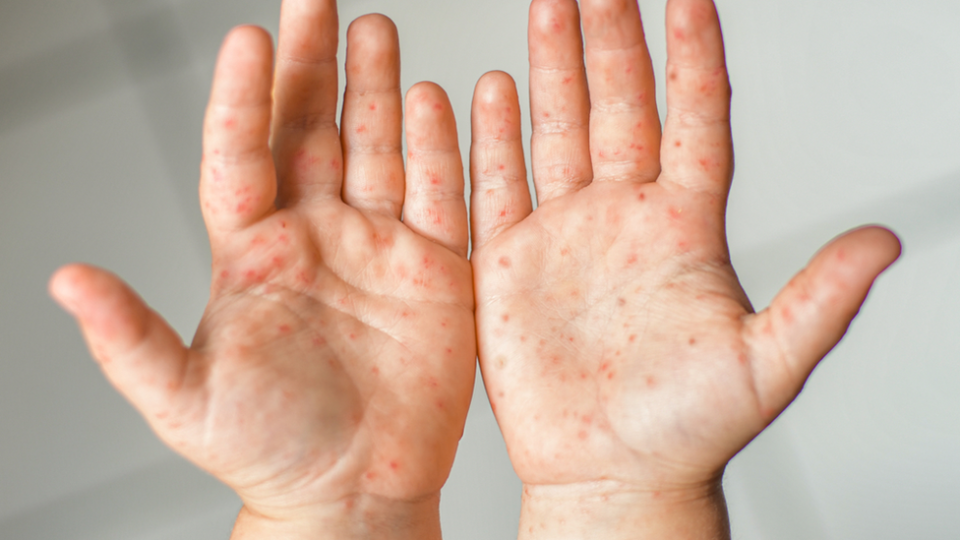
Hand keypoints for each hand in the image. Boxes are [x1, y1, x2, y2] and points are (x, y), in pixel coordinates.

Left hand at [49, 1, 473, 537]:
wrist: (351, 491)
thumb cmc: (267, 449)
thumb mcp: (184, 399)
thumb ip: (130, 336)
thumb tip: (65, 279)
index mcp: (252, 255)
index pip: (242, 156)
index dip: (242, 97)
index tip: (248, 37)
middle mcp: (315, 237)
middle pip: (312, 131)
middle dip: (314, 64)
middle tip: (316, 1)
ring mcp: (378, 248)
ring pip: (378, 148)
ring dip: (377, 89)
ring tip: (375, 30)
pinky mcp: (436, 271)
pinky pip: (442, 194)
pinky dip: (443, 146)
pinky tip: (438, 99)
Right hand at [469, 0, 899, 536]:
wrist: (609, 475)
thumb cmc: (686, 430)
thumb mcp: (767, 365)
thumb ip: (819, 299)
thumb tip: (883, 243)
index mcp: (685, 230)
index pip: (694, 119)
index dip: (693, 56)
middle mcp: (624, 220)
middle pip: (618, 107)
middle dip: (608, 38)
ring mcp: (565, 237)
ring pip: (557, 132)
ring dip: (551, 68)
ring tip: (548, 9)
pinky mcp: (512, 266)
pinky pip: (499, 188)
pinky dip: (491, 140)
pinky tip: (488, 93)